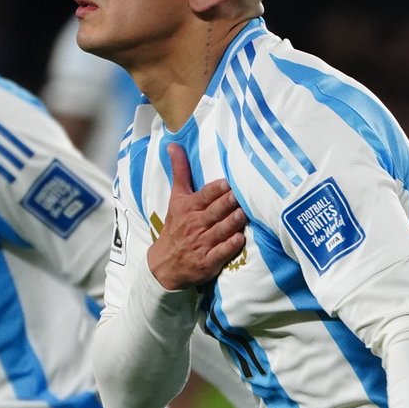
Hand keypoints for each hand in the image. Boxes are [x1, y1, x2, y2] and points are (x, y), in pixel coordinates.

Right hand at [147, 143, 246, 289]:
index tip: (228, 182)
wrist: (164, 263)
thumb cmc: (176, 226)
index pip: (205, 196)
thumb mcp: (176, 198)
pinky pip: (220, 253)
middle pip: (215, 211)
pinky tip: (240, 239)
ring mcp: (202, 244)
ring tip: (244, 214)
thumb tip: (173, 144)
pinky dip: (230, 246)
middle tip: (241, 195)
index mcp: (189, 207)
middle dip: (228, 203)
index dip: (216, 190)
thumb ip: (180, 172)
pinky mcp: (208, 262)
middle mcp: (195, 224)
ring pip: (220, 230)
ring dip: (232, 222)